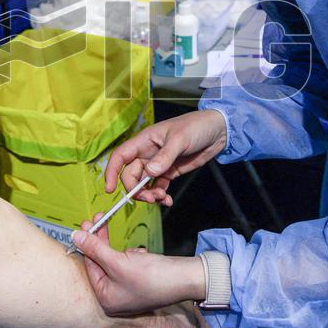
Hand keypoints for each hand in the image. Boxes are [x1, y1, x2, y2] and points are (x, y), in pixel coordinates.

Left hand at [72, 214, 204, 315]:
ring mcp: (127, 290)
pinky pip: (128, 264)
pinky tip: (142, 256)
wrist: (186, 279)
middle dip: (101, 242)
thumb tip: (76, 236)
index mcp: (106, 299)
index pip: (89, 266)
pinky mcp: (139, 282)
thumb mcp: (119, 261)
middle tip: (97, 220)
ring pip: (114, 261)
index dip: (87, 243)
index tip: (86, 224)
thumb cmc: (152, 276)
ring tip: (131, 251)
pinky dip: (132, 256)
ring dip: (119, 250)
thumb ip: (95, 248)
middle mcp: (115, 297)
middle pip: (101, 263)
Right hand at [105, 110, 226, 204]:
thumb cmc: (195, 126)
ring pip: (143, 184)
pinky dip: (159, 196)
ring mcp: (158, 164)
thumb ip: (164, 157)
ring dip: (148, 194)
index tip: (110, 189)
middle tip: (150, 198)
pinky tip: (167, 200)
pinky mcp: (169, 172)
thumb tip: (149, 172)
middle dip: (136, 189)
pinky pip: (158, 187)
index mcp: (144, 141)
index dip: (112, 172)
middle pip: (131, 175)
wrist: (217, 131)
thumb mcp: (179, 139)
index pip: (120, 156)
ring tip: (161, 198)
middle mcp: (147, 153)